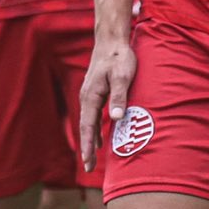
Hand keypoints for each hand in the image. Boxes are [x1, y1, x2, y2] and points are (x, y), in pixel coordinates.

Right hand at [76, 32, 136, 171]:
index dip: (87, 146)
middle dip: (86, 149)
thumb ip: (119, 97)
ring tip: (92, 158)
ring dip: (89, 141)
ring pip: (88, 123)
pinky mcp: (95, 93)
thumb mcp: (123, 76)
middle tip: (88, 168)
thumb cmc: (119, 57)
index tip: (87, 162)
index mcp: (91, 96)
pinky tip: (98, 138)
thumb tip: (116, 118)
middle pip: (85, 128)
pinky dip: (93, 130)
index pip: (87, 126)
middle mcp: (86, 98)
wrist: (112, 40)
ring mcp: (89, 95)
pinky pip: (92, 116)